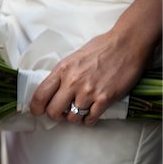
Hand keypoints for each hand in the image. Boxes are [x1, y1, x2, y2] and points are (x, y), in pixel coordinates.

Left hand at [30, 30, 147, 124]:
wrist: (126, 44)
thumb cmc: (101, 48)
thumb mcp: (73, 58)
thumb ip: (62, 74)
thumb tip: (52, 89)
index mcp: (62, 70)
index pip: (40, 95)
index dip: (36, 108)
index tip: (38, 111)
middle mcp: (73, 82)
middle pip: (53, 111)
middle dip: (56, 115)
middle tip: (61, 113)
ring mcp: (88, 91)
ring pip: (73, 118)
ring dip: (75, 117)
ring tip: (79, 110)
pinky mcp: (105, 98)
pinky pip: (90, 119)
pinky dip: (89, 119)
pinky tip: (91, 112)